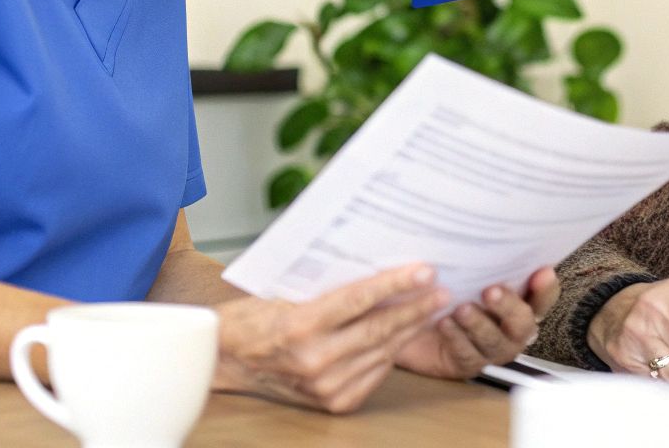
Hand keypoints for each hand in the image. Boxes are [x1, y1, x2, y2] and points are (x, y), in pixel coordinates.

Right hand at [212, 264, 447, 413]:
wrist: (227, 360)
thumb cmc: (252, 319)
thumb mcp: (285, 292)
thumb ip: (328, 286)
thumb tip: (376, 266)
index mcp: (300, 326)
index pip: (359, 300)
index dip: (396, 284)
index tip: (424, 271)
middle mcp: (315, 360)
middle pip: (378, 328)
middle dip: (415, 307)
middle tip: (440, 290)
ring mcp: (326, 386)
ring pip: (381, 352)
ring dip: (410, 329)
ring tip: (431, 308)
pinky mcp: (334, 402)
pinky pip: (374, 373)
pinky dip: (391, 352)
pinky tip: (405, 334)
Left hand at [396, 267, 559, 378]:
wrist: (410, 317)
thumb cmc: (444, 287)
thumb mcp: (464, 268)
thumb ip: (482, 259)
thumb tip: (487, 232)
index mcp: (518, 301)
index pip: (542, 297)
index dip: (545, 287)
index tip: (542, 271)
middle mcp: (511, 328)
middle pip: (523, 322)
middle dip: (508, 306)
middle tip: (491, 291)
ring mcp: (492, 348)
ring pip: (495, 341)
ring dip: (479, 324)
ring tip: (462, 309)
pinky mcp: (468, 363)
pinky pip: (467, 355)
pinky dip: (456, 338)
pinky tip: (445, 323)